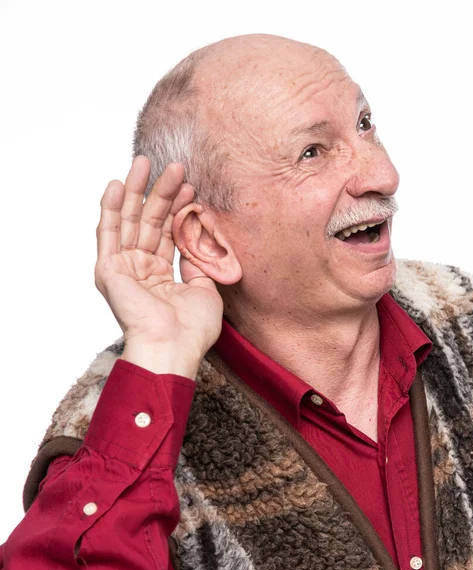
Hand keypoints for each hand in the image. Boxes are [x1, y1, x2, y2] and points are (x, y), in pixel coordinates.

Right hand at [95, 156, 223, 377]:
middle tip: (173, 165)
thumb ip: (200, 263)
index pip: (168, 233)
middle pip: (149, 222)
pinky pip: (108, 233)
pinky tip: (116, 184)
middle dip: (161, 192)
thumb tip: (200, 242)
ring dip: (136, 190)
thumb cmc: (193, 328)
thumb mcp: (205, 289)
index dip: (179, 209)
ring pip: (129, 220)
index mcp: (160, 276)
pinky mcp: (108, 270)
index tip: (192, 187)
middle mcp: (140, 269)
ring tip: (145, 161)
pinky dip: (110, 208)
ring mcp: (123, 268)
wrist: (175, 347)